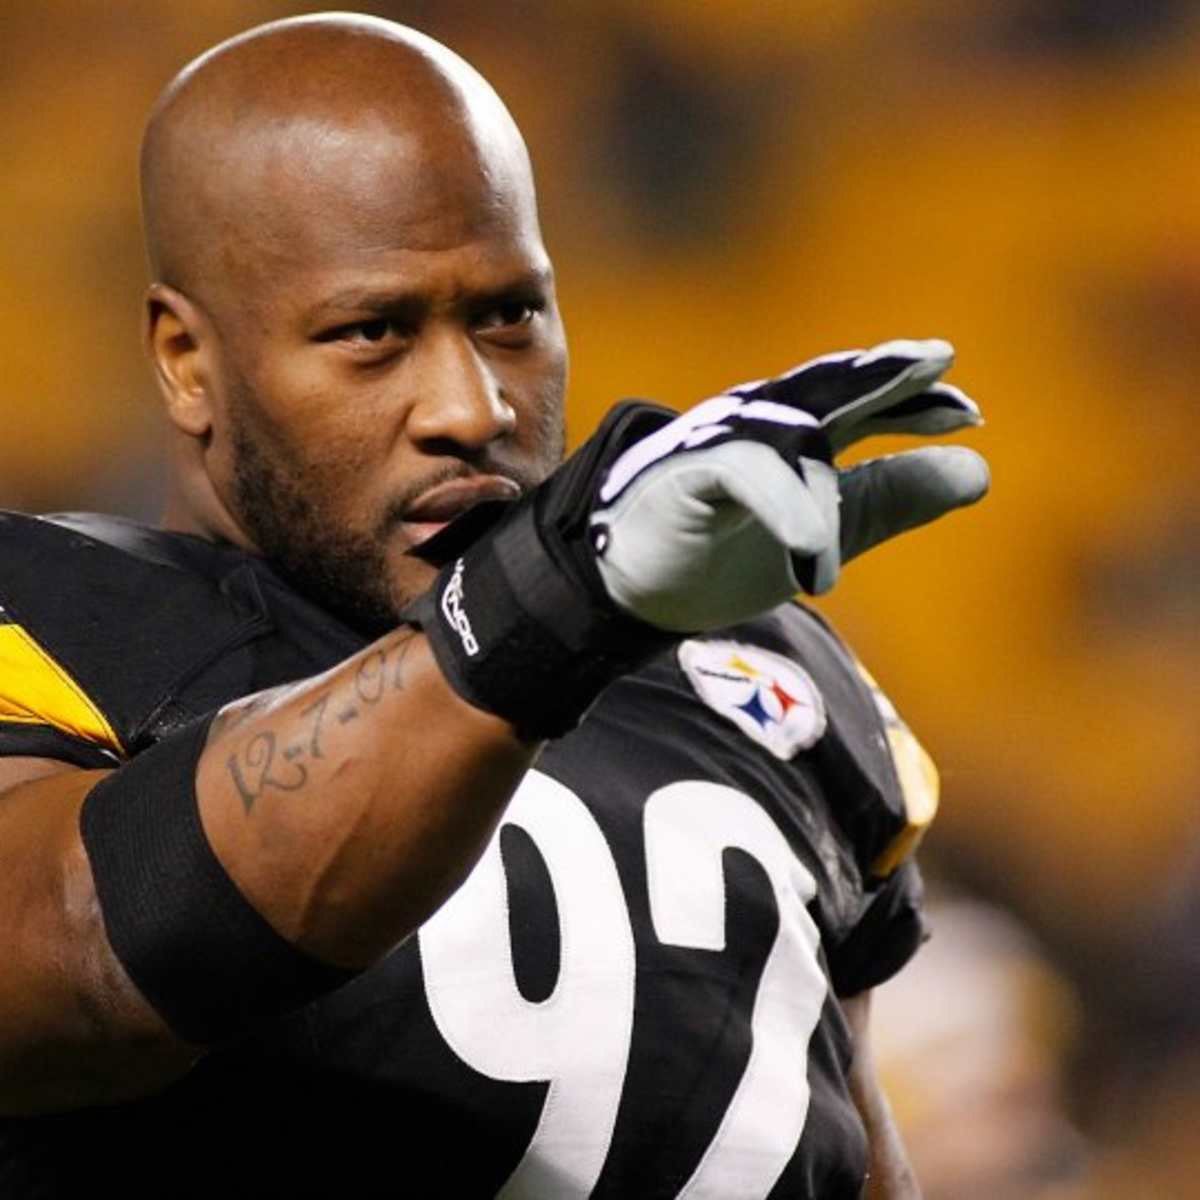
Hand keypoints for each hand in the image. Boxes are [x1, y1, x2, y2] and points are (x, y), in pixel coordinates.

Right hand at [590, 338, 988, 630]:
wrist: (629, 584)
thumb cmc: (722, 550)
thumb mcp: (827, 527)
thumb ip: (890, 500)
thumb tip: (980, 471)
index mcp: (794, 436)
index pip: (859, 405)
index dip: (911, 403)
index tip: (967, 416)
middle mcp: (757, 427)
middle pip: (823, 390)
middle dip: (877, 375)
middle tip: (933, 362)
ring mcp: (717, 445)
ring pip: (782, 430)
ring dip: (827, 453)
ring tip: (866, 487)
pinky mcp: (683, 475)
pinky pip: (739, 476)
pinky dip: (781, 506)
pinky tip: (816, 547)